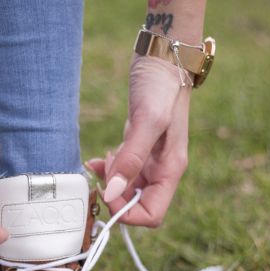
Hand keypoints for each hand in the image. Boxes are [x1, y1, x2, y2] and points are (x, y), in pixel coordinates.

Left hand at [88, 54, 190, 227]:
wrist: (163, 55)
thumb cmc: (160, 84)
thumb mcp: (147, 120)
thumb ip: (131, 159)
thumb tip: (111, 194)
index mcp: (171, 169)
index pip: (152, 215)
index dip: (127, 212)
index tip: (107, 193)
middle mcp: (162, 169)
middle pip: (137, 205)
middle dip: (115, 197)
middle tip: (101, 175)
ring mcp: (151, 160)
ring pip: (127, 189)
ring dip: (109, 183)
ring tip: (101, 161)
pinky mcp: (139, 148)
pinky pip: (122, 172)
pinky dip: (108, 170)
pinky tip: (98, 159)